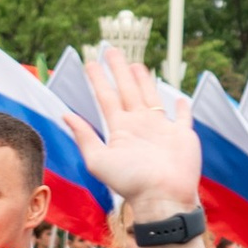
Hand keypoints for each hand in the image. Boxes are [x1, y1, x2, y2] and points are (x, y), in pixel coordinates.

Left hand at [59, 50, 201, 222]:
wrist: (162, 197)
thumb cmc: (130, 182)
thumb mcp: (98, 160)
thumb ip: (84, 136)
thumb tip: (65, 114)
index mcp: (120, 130)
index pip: (106, 98)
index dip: (98, 80)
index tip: (90, 63)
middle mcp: (140, 126)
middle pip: (127, 91)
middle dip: (119, 71)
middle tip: (111, 51)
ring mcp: (162, 129)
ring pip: (151, 97)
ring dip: (145, 81)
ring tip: (137, 64)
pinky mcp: (183, 135)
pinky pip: (183, 117)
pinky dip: (182, 108)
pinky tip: (179, 99)